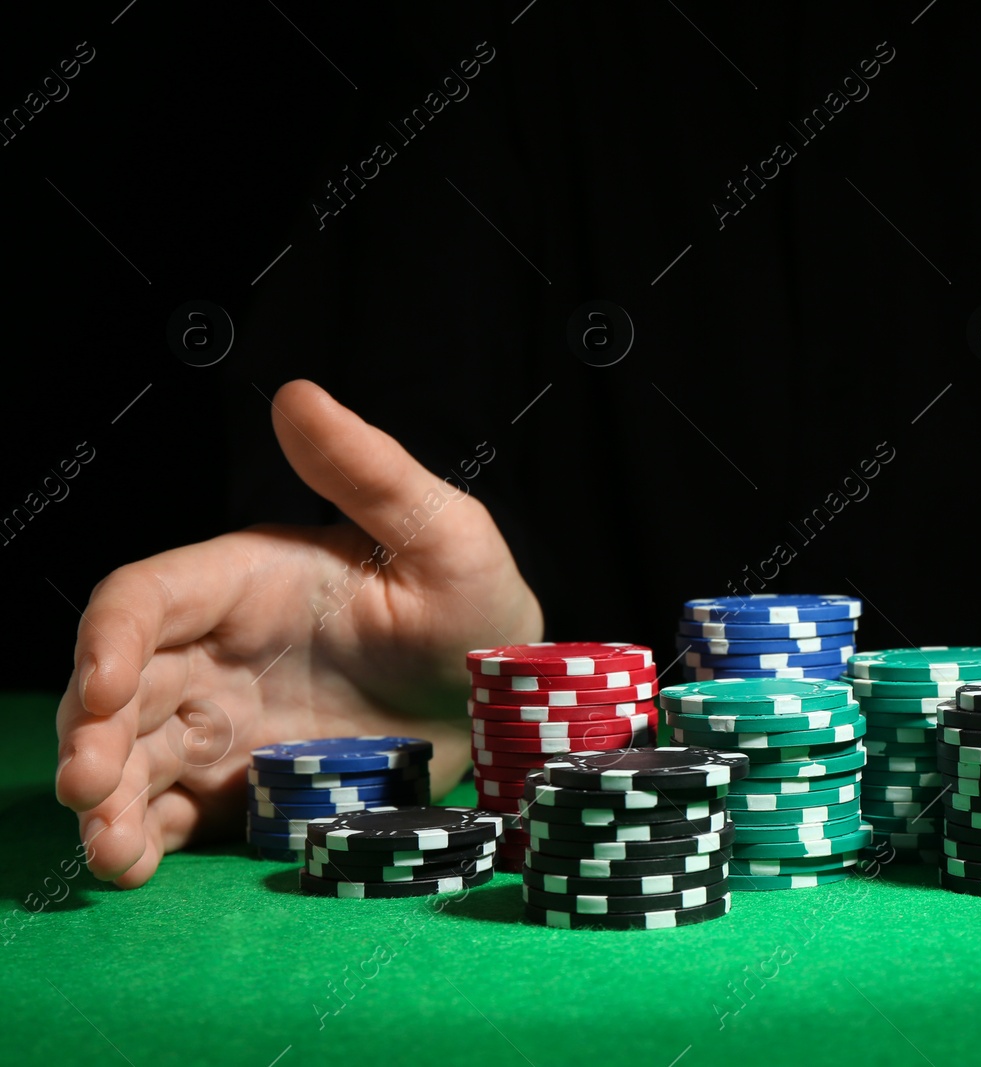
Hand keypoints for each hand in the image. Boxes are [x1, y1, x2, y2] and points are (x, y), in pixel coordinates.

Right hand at [56, 380, 541, 887]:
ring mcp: (226, 722)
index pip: (147, 599)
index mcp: (248, 580)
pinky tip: (133, 864)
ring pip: (133, 754)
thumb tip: (299, 394)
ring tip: (109, 848)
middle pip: (119, 685)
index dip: (109, 640)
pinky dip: (142, 837)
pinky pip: (173, 809)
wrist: (509, 705)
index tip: (106, 689)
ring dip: (104, 798)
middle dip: (91, 733)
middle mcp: (218, 651)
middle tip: (88, 786)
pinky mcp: (244, 785)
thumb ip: (370, 473)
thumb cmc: (477, 605)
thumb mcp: (444, 534)